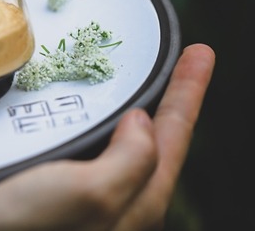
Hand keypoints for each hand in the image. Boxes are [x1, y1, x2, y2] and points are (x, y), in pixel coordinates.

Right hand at [0, 43, 214, 230]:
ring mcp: (86, 200)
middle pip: (153, 141)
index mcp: (137, 202)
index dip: (189, 91)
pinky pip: (84, 150)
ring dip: (125, 106)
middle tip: (172, 59)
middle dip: (166, 98)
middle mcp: (117, 203)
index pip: (174, 136)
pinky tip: (74, 110)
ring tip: (127, 77)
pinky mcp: (53, 195)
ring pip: (117, 144)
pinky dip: (88, 122)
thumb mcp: (91, 194)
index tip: (201, 52)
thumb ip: (130, 159)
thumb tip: (141, 123)